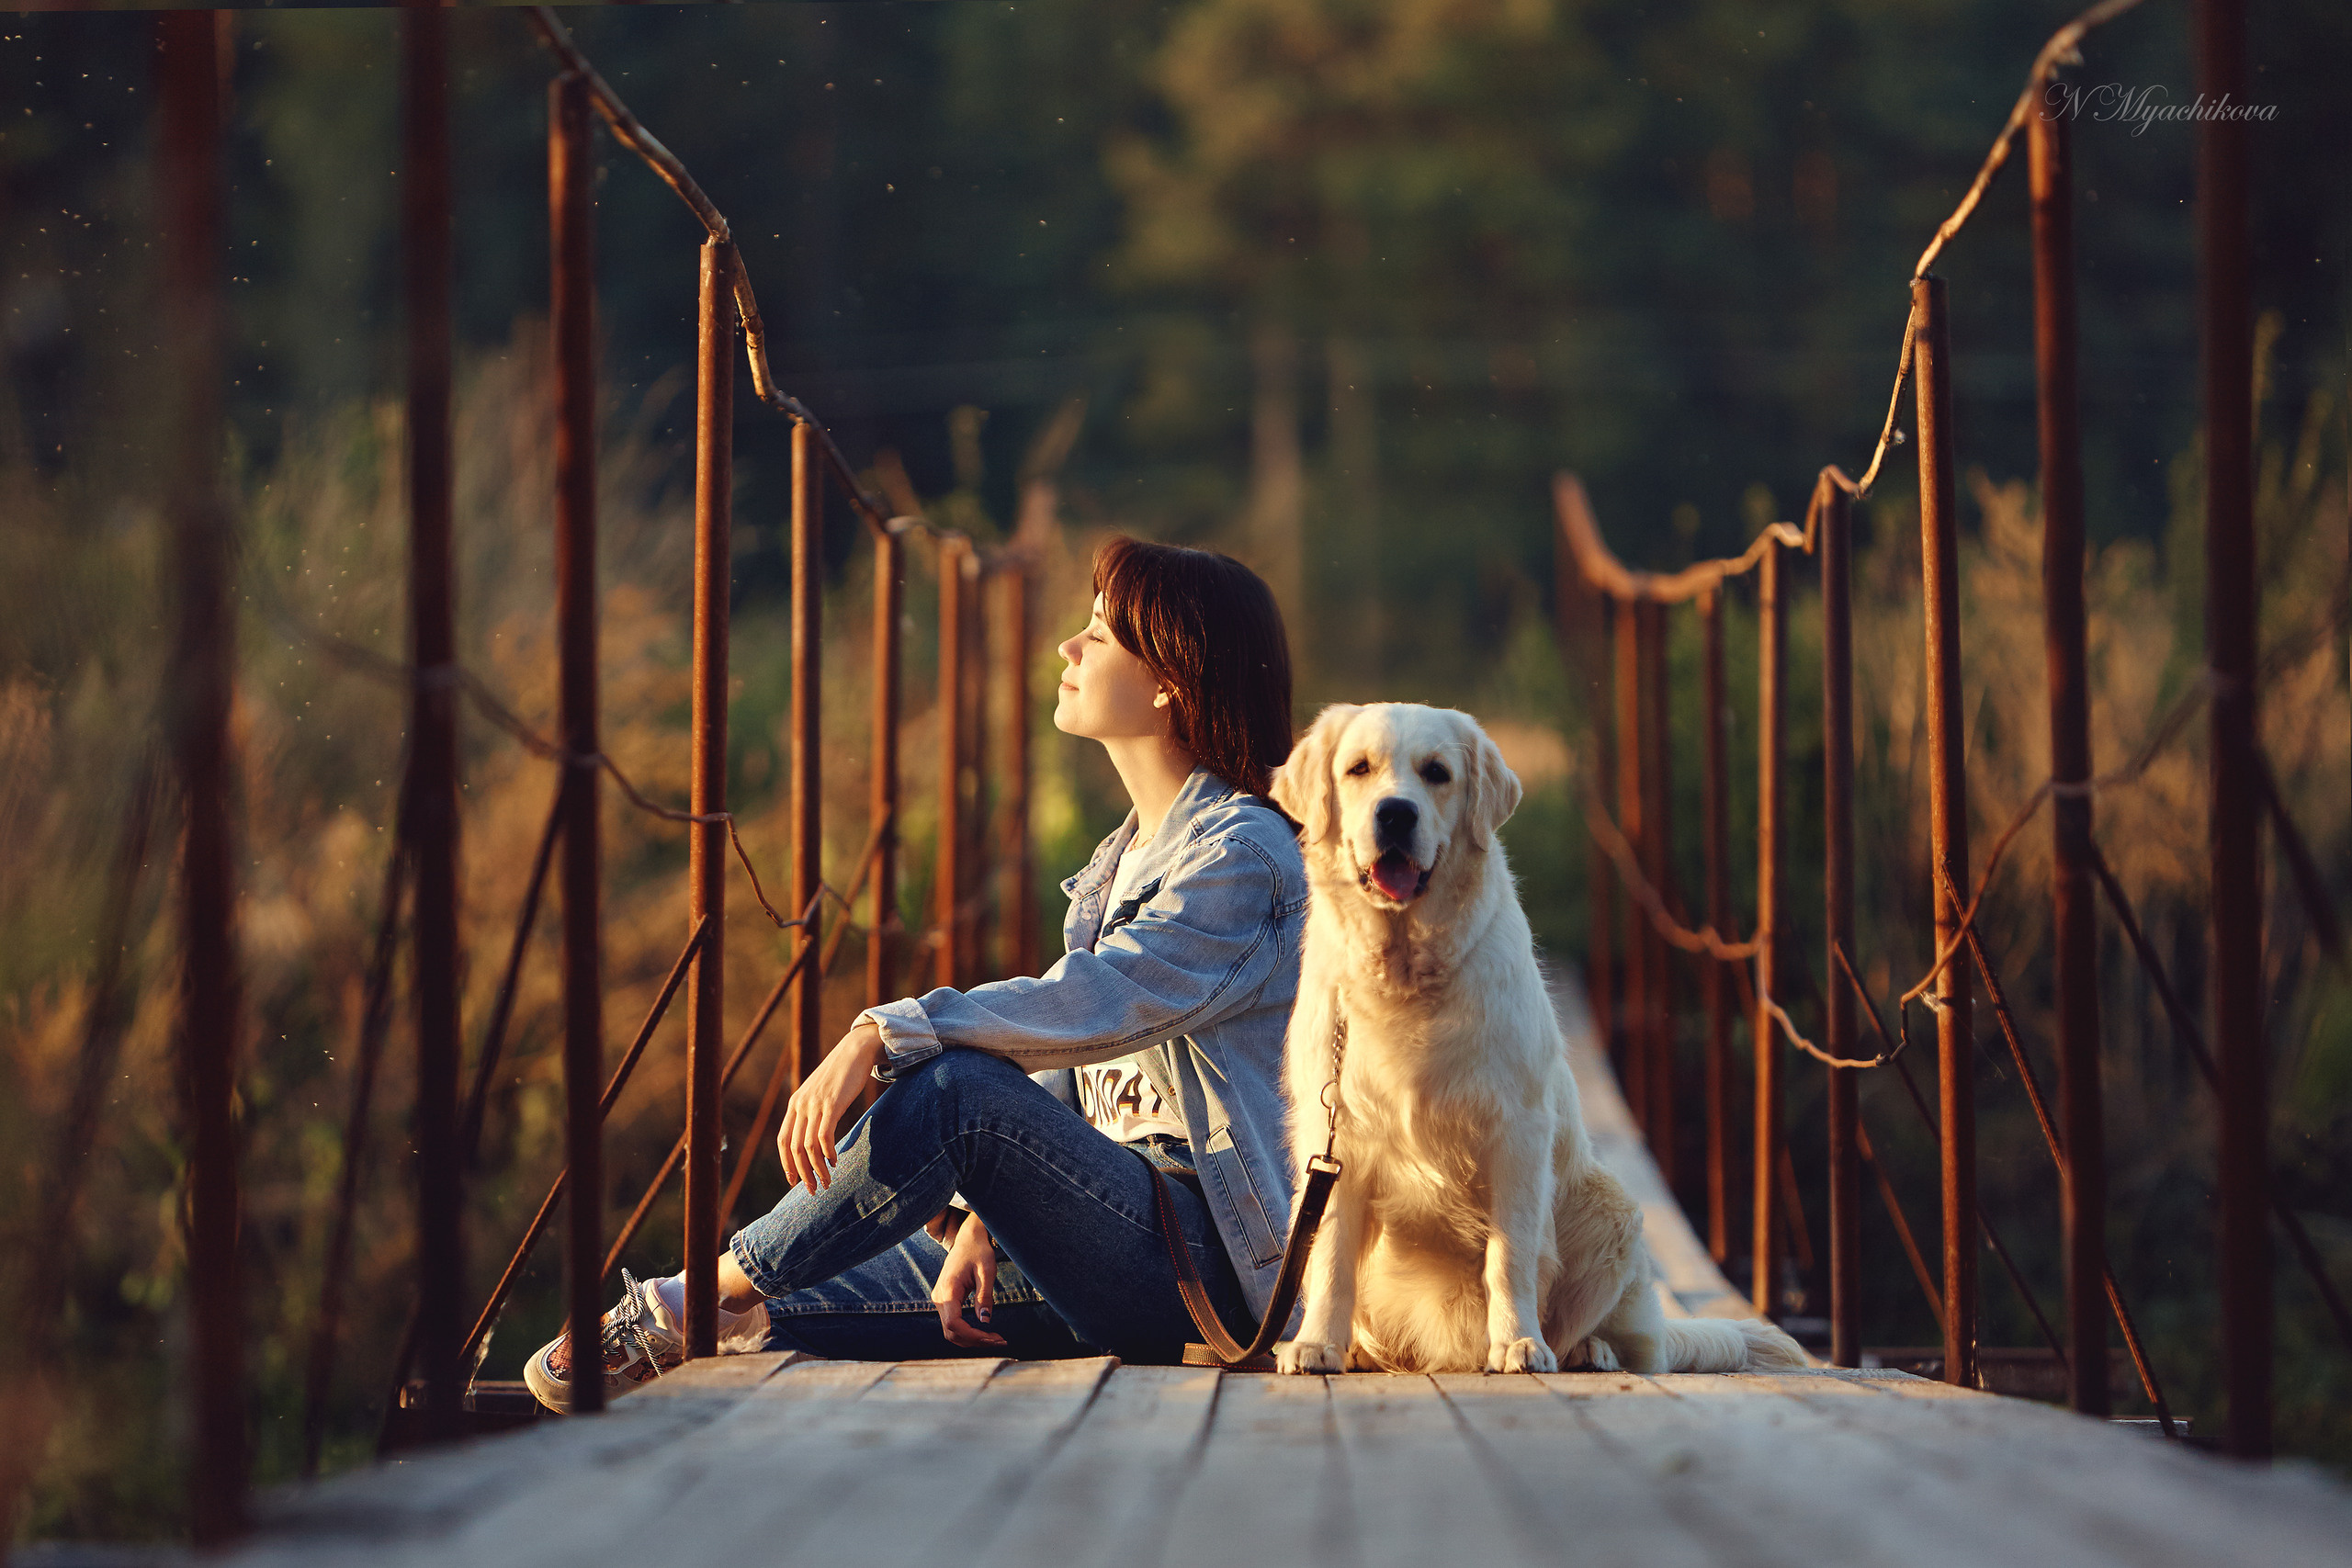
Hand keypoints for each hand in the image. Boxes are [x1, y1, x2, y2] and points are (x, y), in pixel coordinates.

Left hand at [777, 1020, 884, 1191]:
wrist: (856, 1050)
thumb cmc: (841, 1074)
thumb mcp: (820, 1092)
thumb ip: (813, 1111)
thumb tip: (814, 1135)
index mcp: (795, 1104)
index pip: (783, 1140)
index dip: (786, 1164)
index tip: (794, 1182)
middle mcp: (801, 1105)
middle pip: (794, 1149)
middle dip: (802, 1173)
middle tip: (813, 1190)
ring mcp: (815, 1104)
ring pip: (809, 1146)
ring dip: (817, 1169)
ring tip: (827, 1181)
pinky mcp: (832, 1104)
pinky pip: (825, 1136)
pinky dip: (828, 1153)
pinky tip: (835, 1161)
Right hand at [930, 1212, 1005, 1347]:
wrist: (967, 1239)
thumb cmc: (979, 1252)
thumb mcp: (987, 1271)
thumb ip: (985, 1296)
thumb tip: (985, 1321)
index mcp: (948, 1290)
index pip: (954, 1323)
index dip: (972, 1335)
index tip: (993, 1337)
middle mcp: (939, 1297)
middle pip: (951, 1332)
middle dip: (975, 1341)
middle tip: (1000, 1340)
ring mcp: (939, 1300)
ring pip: (951, 1331)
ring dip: (972, 1339)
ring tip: (995, 1339)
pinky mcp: (944, 1302)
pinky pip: (953, 1323)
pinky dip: (968, 1332)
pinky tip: (985, 1332)